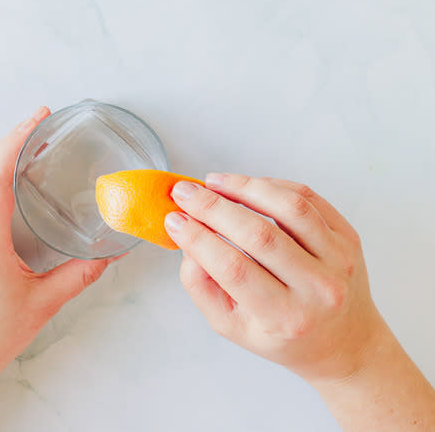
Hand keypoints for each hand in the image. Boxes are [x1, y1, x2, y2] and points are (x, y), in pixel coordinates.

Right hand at [165, 173, 379, 381]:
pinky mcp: (349, 238)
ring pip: (289, 208)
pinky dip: (273, 186)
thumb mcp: (232, 326)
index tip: (174, 220)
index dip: (198, 239)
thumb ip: (202, 287)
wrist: (343, 341)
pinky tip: (247, 186)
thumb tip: (187, 242)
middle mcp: (318, 289)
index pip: (233, 269)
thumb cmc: (283, 335)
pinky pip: (310, 199)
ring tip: (214, 182)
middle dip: (213, 207)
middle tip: (185, 193)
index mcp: (285, 318)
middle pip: (259, 235)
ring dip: (245, 187)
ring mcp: (339, 260)